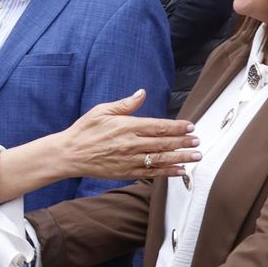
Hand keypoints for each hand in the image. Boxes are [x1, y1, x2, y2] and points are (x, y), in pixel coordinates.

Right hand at [61, 90, 199, 180]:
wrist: (69, 154)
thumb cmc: (85, 130)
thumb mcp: (102, 111)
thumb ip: (125, 104)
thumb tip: (141, 93)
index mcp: (127, 126)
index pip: (158, 126)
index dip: (177, 127)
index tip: (190, 126)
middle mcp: (131, 144)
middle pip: (163, 143)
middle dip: (183, 142)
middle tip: (198, 142)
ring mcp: (130, 160)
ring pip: (161, 159)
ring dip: (181, 158)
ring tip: (196, 156)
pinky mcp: (126, 172)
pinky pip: (151, 173)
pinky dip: (167, 172)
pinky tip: (180, 171)